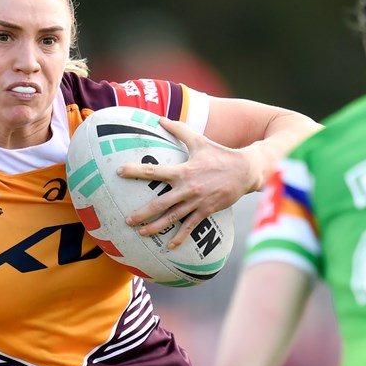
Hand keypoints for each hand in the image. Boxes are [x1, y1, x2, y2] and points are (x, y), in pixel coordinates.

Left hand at [117, 117, 256, 247]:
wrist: (245, 170)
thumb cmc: (220, 154)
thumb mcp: (199, 141)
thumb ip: (179, 130)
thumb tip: (161, 119)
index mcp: (183, 171)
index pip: (154, 171)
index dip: (136, 171)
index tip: (119, 172)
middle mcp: (187, 188)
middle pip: (160, 203)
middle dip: (142, 213)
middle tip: (127, 220)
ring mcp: (197, 202)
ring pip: (172, 218)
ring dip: (156, 227)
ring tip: (141, 234)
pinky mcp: (206, 211)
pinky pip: (190, 226)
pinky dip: (180, 237)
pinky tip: (169, 246)